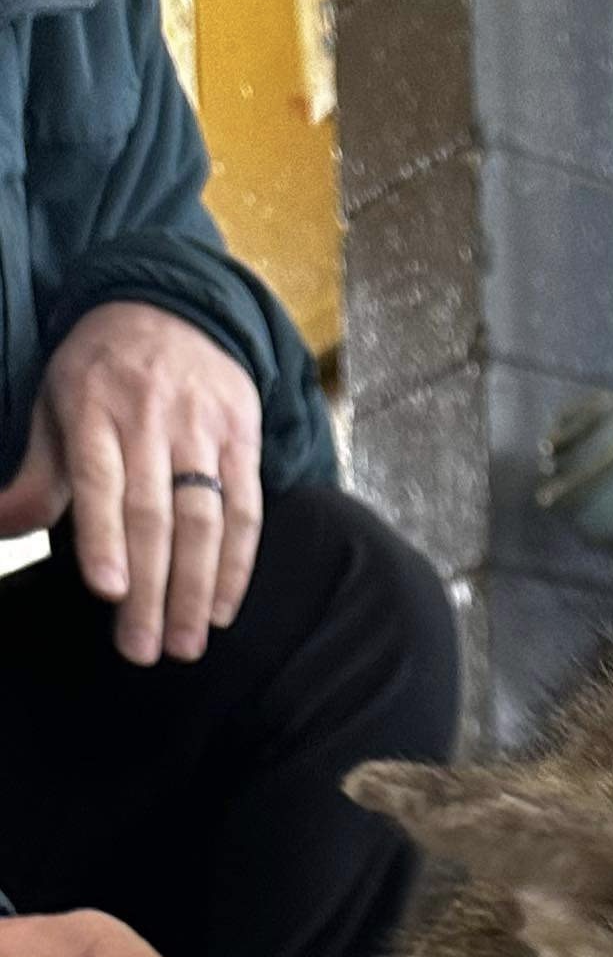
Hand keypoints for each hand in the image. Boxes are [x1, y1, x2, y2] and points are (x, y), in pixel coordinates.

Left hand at [0, 303, 262, 664]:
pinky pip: (245, 510)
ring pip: (204, 520)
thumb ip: (39, 474)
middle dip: (151, 588)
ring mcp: (203, 430)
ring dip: (196, 589)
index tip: (107, 590)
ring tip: (185, 644)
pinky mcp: (243, 440)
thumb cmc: (103, 371)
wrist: (174, 308)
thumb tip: (1, 526)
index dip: (105, 537)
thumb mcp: (57, 405)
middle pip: (156, 514)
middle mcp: (151, 419)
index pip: (101, 480)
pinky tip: (222, 608)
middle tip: (143, 649)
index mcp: (95, 407)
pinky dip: (237, 564)